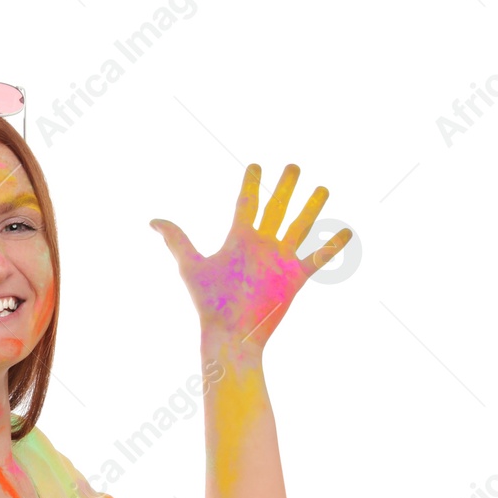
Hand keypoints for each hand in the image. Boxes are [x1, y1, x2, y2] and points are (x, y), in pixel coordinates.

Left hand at [151, 162, 352, 352]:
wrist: (230, 333)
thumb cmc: (209, 303)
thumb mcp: (191, 266)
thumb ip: (176, 240)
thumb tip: (152, 220)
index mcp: (238, 240)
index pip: (246, 203)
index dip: (251, 184)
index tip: (255, 165)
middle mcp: (261, 246)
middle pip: (276, 209)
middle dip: (285, 187)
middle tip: (294, 166)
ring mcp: (280, 261)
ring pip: (300, 226)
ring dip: (312, 208)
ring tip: (322, 188)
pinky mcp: (295, 278)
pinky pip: (318, 258)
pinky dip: (332, 245)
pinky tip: (345, 231)